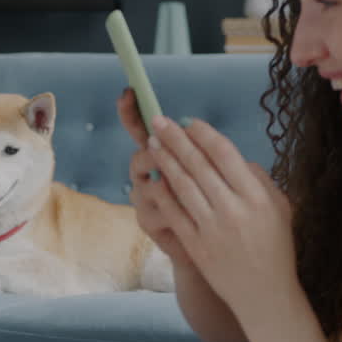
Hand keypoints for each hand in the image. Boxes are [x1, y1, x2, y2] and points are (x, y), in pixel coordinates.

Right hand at [118, 88, 196, 269]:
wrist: (213, 248)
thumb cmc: (213, 206)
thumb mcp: (214, 174)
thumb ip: (207, 153)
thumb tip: (195, 128)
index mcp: (161, 158)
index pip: (141, 130)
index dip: (131, 112)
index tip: (127, 92)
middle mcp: (146, 176)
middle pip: (140, 155)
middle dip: (152, 153)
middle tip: (160, 144)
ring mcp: (144, 199)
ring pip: (146, 183)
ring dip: (166, 182)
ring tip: (182, 187)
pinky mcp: (149, 222)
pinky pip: (157, 209)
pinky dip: (173, 210)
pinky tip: (191, 213)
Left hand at [143, 112, 295, 316]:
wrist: (264, 294)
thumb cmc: (275, 248)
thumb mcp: (280, 209)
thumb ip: (259, 179)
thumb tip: (234, 156)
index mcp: (257, 197)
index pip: (225, 154)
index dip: (204, 135)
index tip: (189, 122)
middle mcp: (234, 210)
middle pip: (199, 165)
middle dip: (177, 139)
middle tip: (160, 121)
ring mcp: (212, 228)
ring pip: (183, 186)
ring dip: (165, 160)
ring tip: (153, 142)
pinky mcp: (196, 246)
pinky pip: (174, 213)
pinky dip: (162, 194)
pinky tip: (152, 178)